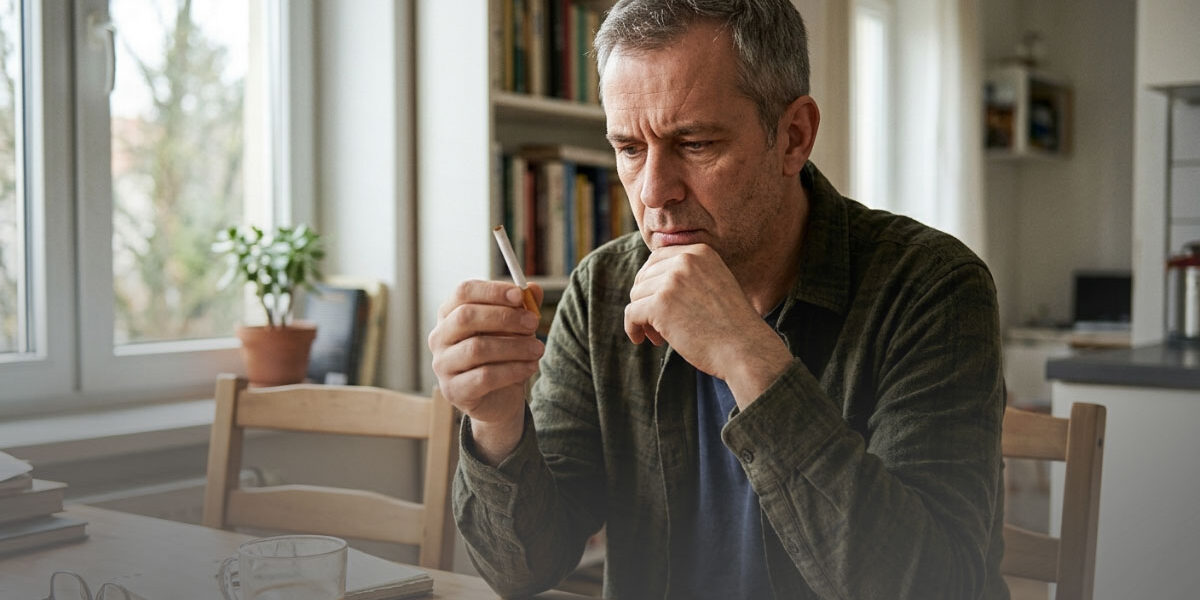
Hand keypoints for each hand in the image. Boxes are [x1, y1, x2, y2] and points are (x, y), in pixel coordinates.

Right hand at [428, 280, 543, 463]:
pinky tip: (530, 367)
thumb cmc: (502, 356)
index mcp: (450, 314)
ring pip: (477, 348)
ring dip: (514, 346)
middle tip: (533, 323)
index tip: (520, 295)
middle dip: (505, 317)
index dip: (492, 290)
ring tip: (538, 349)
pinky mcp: (453, 390)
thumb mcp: (515, 328)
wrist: (498, 399)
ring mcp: (442, 365)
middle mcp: (439, 337)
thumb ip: (522, 307)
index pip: (463, 292)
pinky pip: (484, 377)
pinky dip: (512, 370)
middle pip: (466, 317)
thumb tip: (533, 289)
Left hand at [624, 244, 791, 406]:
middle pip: (644, 277)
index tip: (657, 304)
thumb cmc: (731, 325)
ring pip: (636, 296)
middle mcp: (685, 260)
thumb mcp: (714, 285)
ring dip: (643, 318)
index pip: (657, 258)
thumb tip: (646, 280)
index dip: (651, 282)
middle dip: (646, 300)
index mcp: (700, 252)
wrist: (745, 349)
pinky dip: (632, 328)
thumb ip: (688, 276)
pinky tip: (641, 339)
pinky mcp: (660, 304)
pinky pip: (631, 314)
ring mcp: (672, 281)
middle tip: (658, 325)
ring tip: (660, 336)